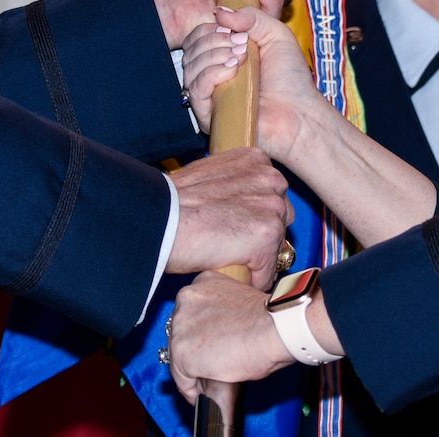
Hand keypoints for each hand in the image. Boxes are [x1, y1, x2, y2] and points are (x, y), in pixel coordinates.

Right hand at [165, 148, 292, 280]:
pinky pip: (266, 272)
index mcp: (256, 160)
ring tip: (223, 254)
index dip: (252, 215)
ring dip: (254, 259)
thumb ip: (235, 185)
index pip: (272, 196)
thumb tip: (245, 206)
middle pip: (282, 220)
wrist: (157, 220)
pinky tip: (224, 268)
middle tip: (228, 241)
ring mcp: (271, 206)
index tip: (229, 221)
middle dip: (261, 235)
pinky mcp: (267, 234)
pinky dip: (248, 279)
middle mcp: (270, 178)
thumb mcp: (209, 178)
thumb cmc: (172, 203)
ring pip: (277, 248)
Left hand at [168, 271, 292, 401]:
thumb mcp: (239, 303)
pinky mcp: (182, 352)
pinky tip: (200, 394)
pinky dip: (190, 389)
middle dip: (194, 350)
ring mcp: (181, 325)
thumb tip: (222, 335)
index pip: (191, 313)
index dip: (198, 333)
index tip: (206, 347)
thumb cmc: (269, 319)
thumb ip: (223, 314)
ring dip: (192, 370)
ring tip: (206, 382)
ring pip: (179, 354)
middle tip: (209, 366)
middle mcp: (186, 299)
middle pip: (181, 332)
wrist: (274, 329)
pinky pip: (182, 377)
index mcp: (202, 283)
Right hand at [183, 5, 323, 160]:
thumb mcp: (276, 34)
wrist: (300, 114)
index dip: (213, 27)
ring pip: (190, 65)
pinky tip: (232, 70)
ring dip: (214, 54)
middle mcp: (213, 74)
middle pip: (192, 48)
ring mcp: (209, 94)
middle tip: (242, 44)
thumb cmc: (291, 79)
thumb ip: (252, 16)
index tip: (237, 30)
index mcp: (224, 55)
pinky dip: (211, 73)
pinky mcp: (208, 114)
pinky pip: (195, 88)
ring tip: (242, 58)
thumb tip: (219, 11)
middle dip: (215, 38)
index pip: (199, 36)